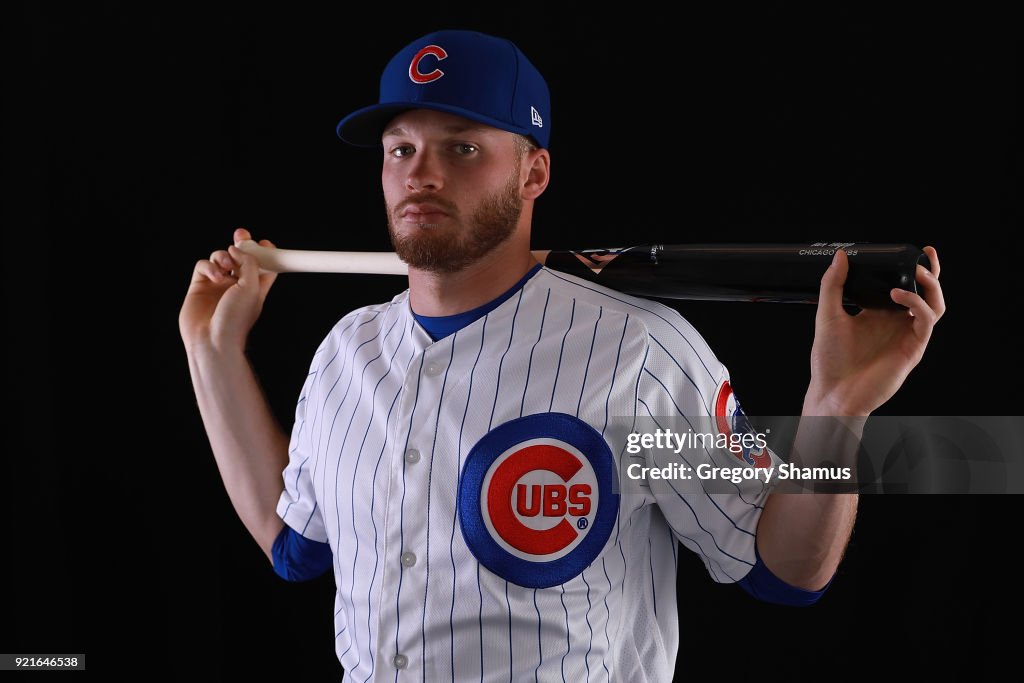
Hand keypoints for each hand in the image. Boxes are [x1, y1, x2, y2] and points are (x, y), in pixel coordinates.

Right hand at [179, 228, 278, 353]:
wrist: (212, 340)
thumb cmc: (235, 320)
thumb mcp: (252, 288)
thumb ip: (249, 264)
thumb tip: (238, 248)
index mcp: (254, 288)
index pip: (262, 265)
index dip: (264, 252)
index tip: (265, 243)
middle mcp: (236, 285)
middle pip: (240, 257)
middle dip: (240, 244)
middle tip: (241, 236)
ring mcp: (217, 285)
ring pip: (220, 258)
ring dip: (224, 257)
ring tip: (227, 268)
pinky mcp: (199, 286)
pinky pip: (203, 266)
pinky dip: (209, 266)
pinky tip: (215, 276)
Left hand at [803, 246, 944, 415]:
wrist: (833, 393)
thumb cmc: (829, 361)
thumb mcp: (827, 316)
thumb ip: (833, 285)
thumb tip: (841, 256)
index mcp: (878, 314)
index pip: (902, 286)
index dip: (910, 269)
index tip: (910, 249)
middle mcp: (896, 323)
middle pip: (925, 293)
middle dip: (931, 272)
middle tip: (926, 254)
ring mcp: (906, 336)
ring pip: (934, 304)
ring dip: (930, 285)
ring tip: (917, 271)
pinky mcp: (913, 348)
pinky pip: (926, 321)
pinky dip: (916, 303)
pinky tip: (897, 295)